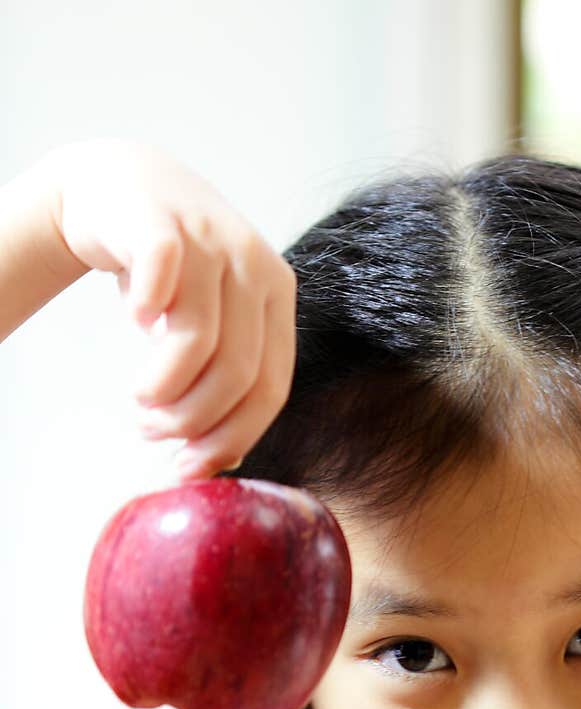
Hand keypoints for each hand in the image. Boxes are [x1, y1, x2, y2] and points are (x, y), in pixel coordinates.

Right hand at [43, 138, 296, 476]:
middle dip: (191, 420)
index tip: (189, 468)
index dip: (231, 437)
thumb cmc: (171, 273)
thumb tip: (222, 462)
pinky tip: (133, 324)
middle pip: (236, 372)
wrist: (122, 186)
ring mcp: (210, 238)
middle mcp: (255, 266)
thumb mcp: (210, 322)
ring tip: (138, 400)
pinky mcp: (162, 220)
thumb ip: (223, 379)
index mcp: (277, 298)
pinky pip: (162, 275)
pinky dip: (144, 312)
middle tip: (152, 431)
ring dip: (161, 388)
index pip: (271, 388)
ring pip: (198, 339)